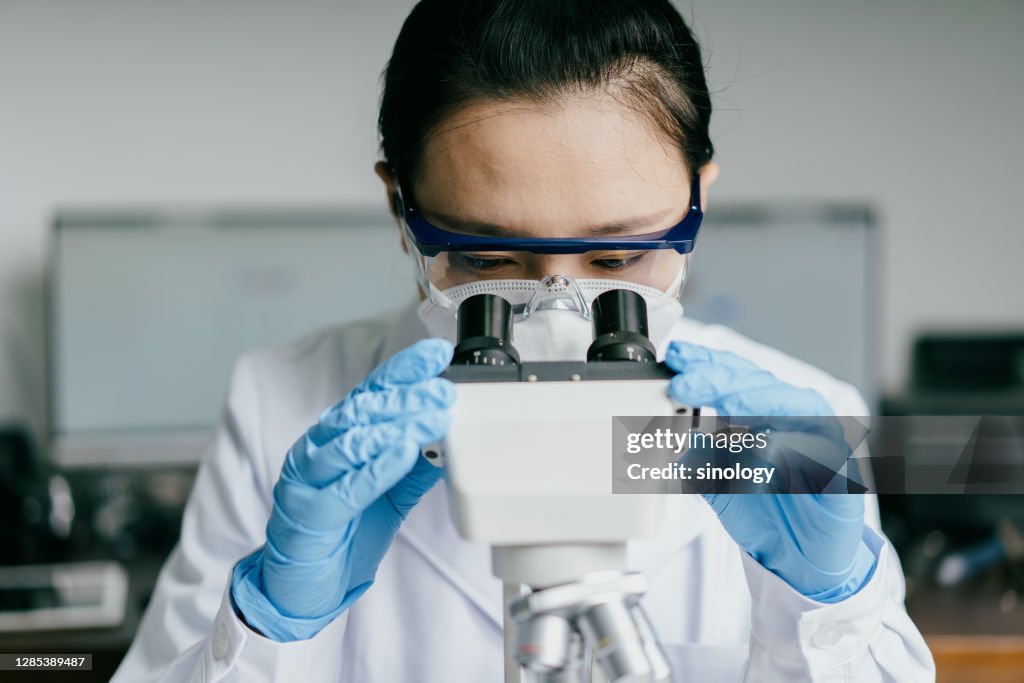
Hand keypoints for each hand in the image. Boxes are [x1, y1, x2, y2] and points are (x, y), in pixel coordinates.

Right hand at [231, 339, 454, 640]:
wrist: (300, 589)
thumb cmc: (342, 535)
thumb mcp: (390, 496)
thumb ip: (415, 467)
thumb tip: (451, 439)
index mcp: (337, 438)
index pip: (372, 393)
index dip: (404, 371)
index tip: (436, 353)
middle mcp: (318, 449)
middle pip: (364, 412)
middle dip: (407, 397)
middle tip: (444, 390)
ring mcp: (308, 479)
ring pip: (352, 441)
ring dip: (396, 426)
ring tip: (432, 416)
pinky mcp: (307, 513)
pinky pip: (345, 487)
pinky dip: (376, 468)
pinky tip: (403, 453)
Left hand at [665, 341, 875, 602]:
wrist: (801, 559)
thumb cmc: (764, 510)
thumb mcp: (714, 480)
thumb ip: (690, 456)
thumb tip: (656, 437)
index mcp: (767, 412)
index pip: (736, 376)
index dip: (706, 364)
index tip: (676, 358)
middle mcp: (797, 419)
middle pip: (761, 386)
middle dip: (721, 380)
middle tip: (685, 384)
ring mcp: (824, 443)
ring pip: (798, 408)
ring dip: (759, 403)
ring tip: (725, 404)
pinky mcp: (843, 476)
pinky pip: (823, 456)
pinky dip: (796, 450)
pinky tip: (766, 448)